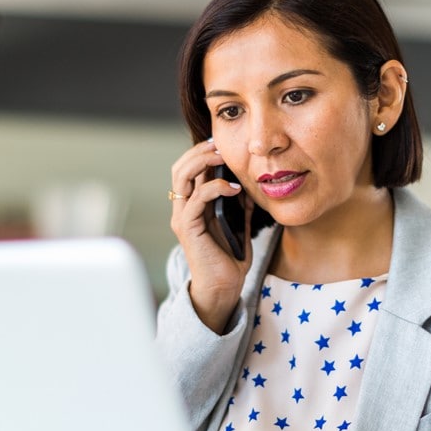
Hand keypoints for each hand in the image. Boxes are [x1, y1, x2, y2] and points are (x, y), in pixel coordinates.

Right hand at [169, 140, 254, 332]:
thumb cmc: (230, 260)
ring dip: (202, 161)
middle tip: (220, 144)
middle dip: (199, 151)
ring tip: (222, 156)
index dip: (201, 152)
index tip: (221, 143)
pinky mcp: (188, 227)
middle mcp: (183, 209)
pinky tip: (234, 188)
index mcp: (193, 206)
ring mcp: (183, 217)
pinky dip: (215, 187)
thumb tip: (250, 185)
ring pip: (182, 177)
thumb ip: (241, 206)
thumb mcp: (240, 226)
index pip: (189, 170)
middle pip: (180, 167)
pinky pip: (197, 199)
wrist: (224, 288)